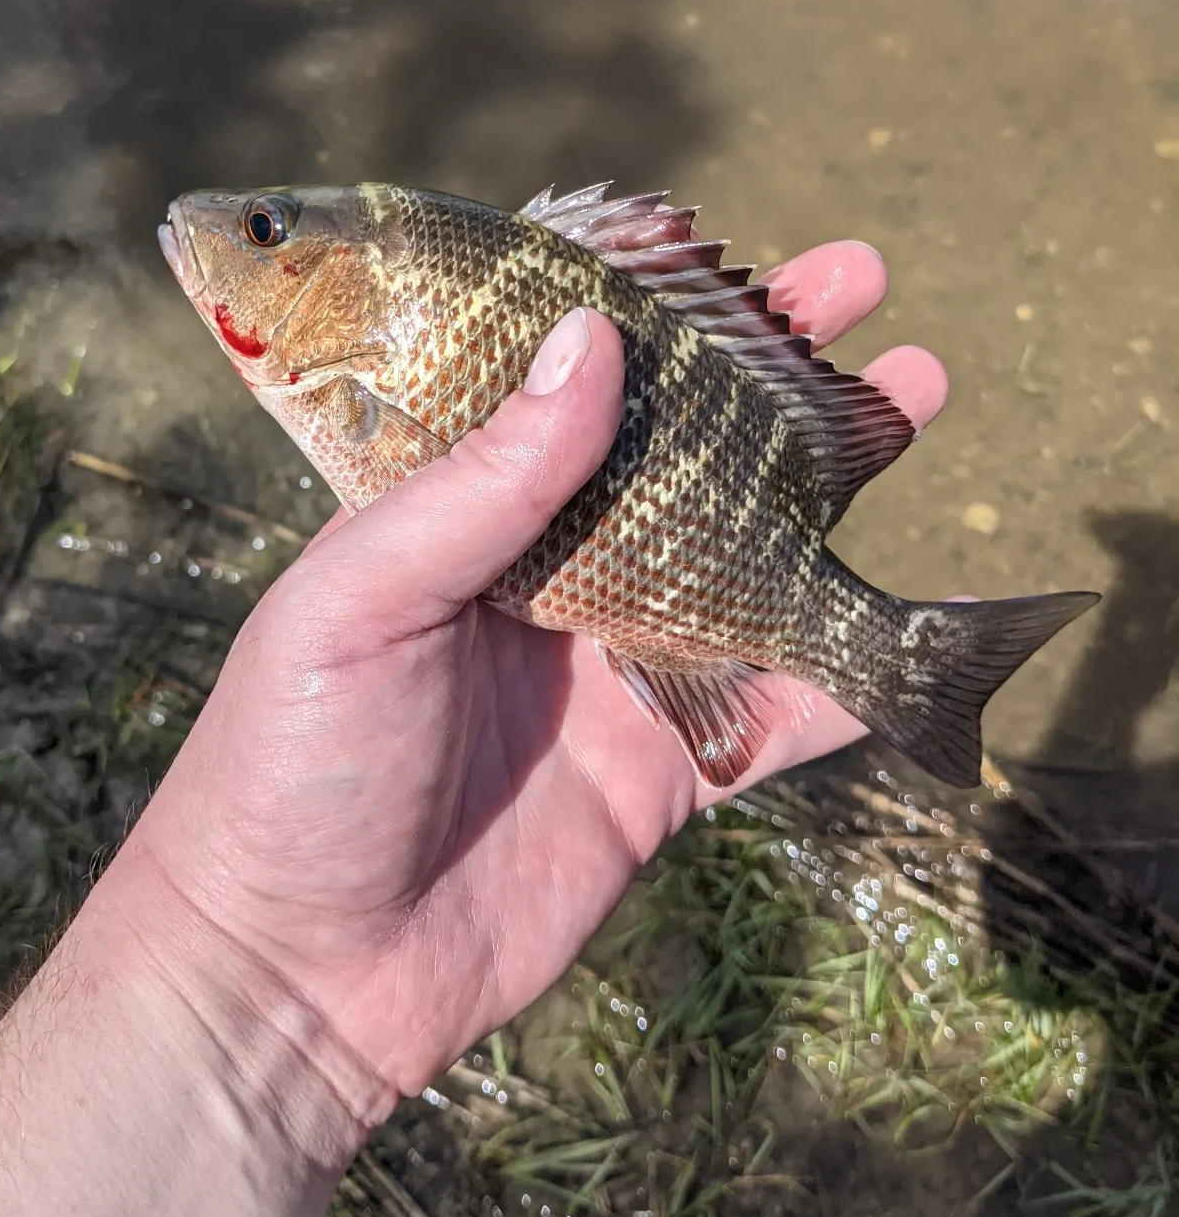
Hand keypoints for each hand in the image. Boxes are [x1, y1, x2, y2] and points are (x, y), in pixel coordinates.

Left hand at [122, 242, 947, 1095]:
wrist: (299, 973)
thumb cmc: (288, 766)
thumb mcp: (356, 601)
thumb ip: (479, 484)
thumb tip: (594, 344)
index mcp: (452, 514)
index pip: (558, 386)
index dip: (640, 312)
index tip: (719, 243)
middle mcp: (542, 572)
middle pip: (674, 453)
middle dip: (764, 371)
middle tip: (860, 283)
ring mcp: (608, 668)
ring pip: (743, 561)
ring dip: (830, 486)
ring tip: (914, 393)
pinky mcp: (659, 769)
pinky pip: (775, 710)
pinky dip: (851, 672)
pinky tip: (928, 613)